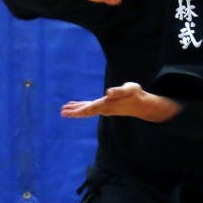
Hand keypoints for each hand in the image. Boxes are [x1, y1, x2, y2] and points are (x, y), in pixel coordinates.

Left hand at [61, 81, 180, 122]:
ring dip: (75, 110)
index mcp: (108, 104)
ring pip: (86, 111)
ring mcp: (103, 109)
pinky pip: (89, 108)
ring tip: (63, 110)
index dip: (81, 110)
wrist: (140, 104)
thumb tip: (108, 93)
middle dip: (74, 112)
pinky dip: (81, 107)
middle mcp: (104, 108)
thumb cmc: (135, 94)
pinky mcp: (104, 107)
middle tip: (62, 113)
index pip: (92, 108)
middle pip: (87, 112)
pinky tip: (73, 106)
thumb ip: (119, 91)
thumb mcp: (130, 89)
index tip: (71, 112)